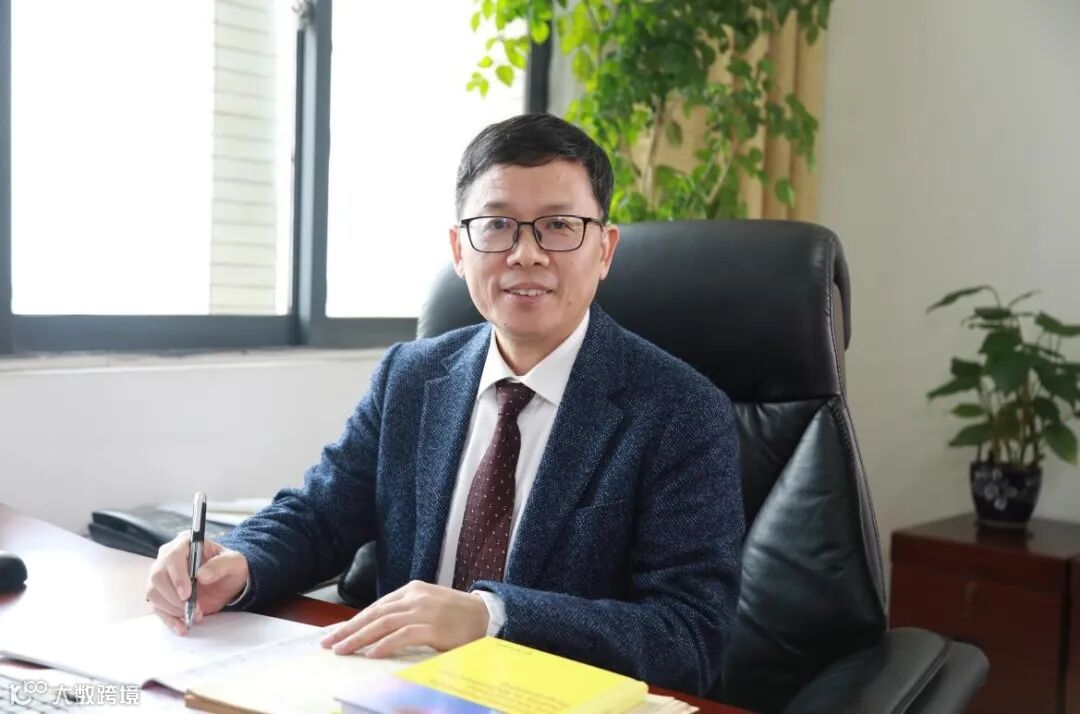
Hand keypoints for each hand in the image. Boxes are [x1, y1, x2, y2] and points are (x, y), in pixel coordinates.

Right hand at [144, 531, 249, 635]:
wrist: (228, 581)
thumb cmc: (230, 567)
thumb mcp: (234, 563)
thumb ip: (220, 565)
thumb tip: (201, 575)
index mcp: (185, 543)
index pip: (172, 557)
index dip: (177, 577)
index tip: (187, 594)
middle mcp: (168, 557)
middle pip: (157, 577)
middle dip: (175, 598)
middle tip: (194, 609)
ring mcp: (161, 575)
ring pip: (153, 593)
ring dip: (172, 609)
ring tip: (195, 616)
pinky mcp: (161, 593)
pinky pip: (157, 607)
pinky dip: (168, 619)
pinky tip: (182, 627)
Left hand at [320, 580, 488, 656]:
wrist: (487, 616)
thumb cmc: (457, 615)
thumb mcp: (428, 606)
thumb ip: (405, 612)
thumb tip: (375, 629)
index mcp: (412, 590)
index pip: (376, 606)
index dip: (354, 621)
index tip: (336, 633)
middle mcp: (415, 597)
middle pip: (374, 614)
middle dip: (349, 629)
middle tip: (329, 643)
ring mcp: (425, 611)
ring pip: (383, 624)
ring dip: (359, 638)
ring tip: (343, 650)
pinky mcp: (434, 628)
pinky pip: (403, 636)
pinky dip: (385, 644)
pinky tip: (371, 653)